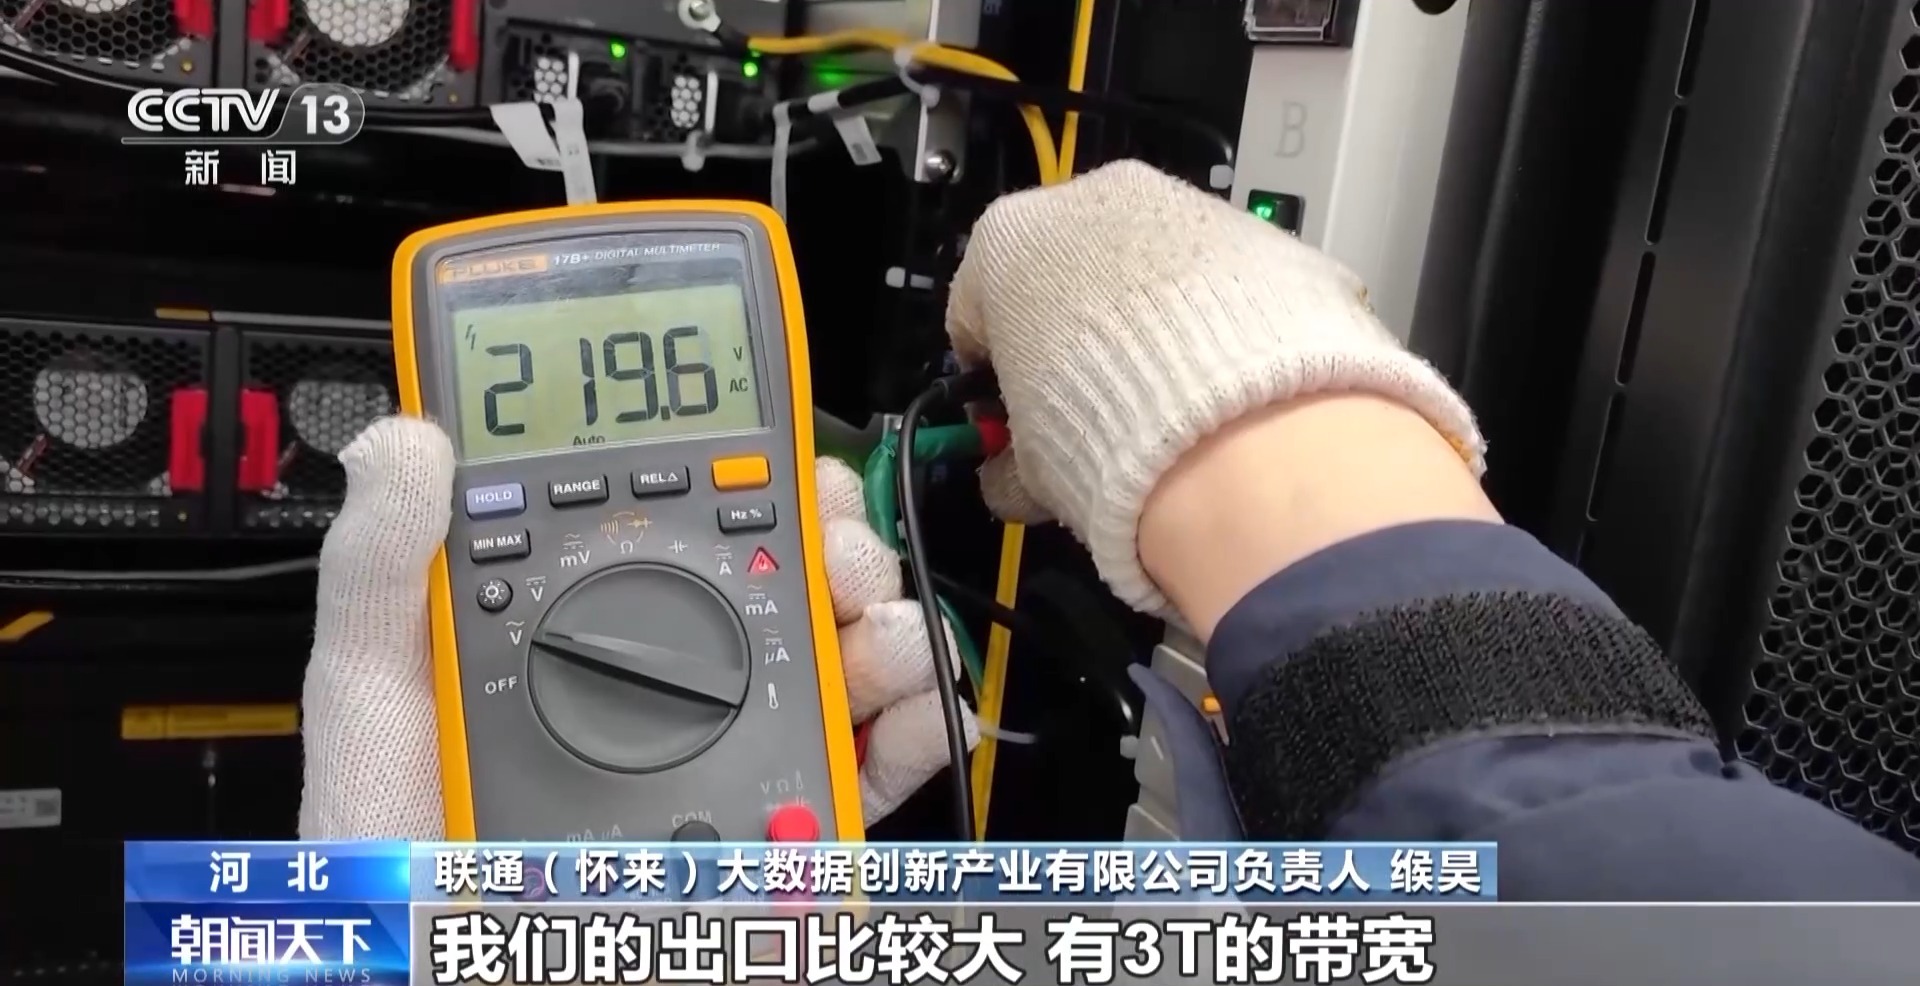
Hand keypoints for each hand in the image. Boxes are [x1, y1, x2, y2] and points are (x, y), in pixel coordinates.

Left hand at [298, 416, 975, 838]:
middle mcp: (662, 674)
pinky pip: (863, 769)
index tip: (782, 455)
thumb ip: (381, 567)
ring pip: (839, 660)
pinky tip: (913, 709)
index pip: (667, 517)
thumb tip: (409, 442)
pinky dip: (915, 729)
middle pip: (781, 578)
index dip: (739, 471)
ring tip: (878, 633)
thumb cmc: (391, 846)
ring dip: (885, 627)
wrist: (432, 961)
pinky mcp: (766, 829)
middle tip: (833, 546)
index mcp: (575, 620)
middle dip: (835, 543)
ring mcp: (721, 747)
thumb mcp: (368, 693)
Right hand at [946, 160, 1483, 616]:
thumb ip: (1010, 461)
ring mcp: (1180, 205)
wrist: (1241, 432)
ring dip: (1149, 316)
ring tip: (1170, 398)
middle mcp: (1090, 202)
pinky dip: (1217, 315)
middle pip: (1065, 270)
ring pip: (1146, 262)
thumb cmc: (1113, 429)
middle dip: (1073, 332)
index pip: (976, 307)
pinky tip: (1225, 381)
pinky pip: (1221, 273)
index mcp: (1007, 242)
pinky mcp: (1257, 228)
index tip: (1013, 406)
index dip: (991, 368)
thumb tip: (1010, 480)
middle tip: (1094, 405)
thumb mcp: (1032, 467)